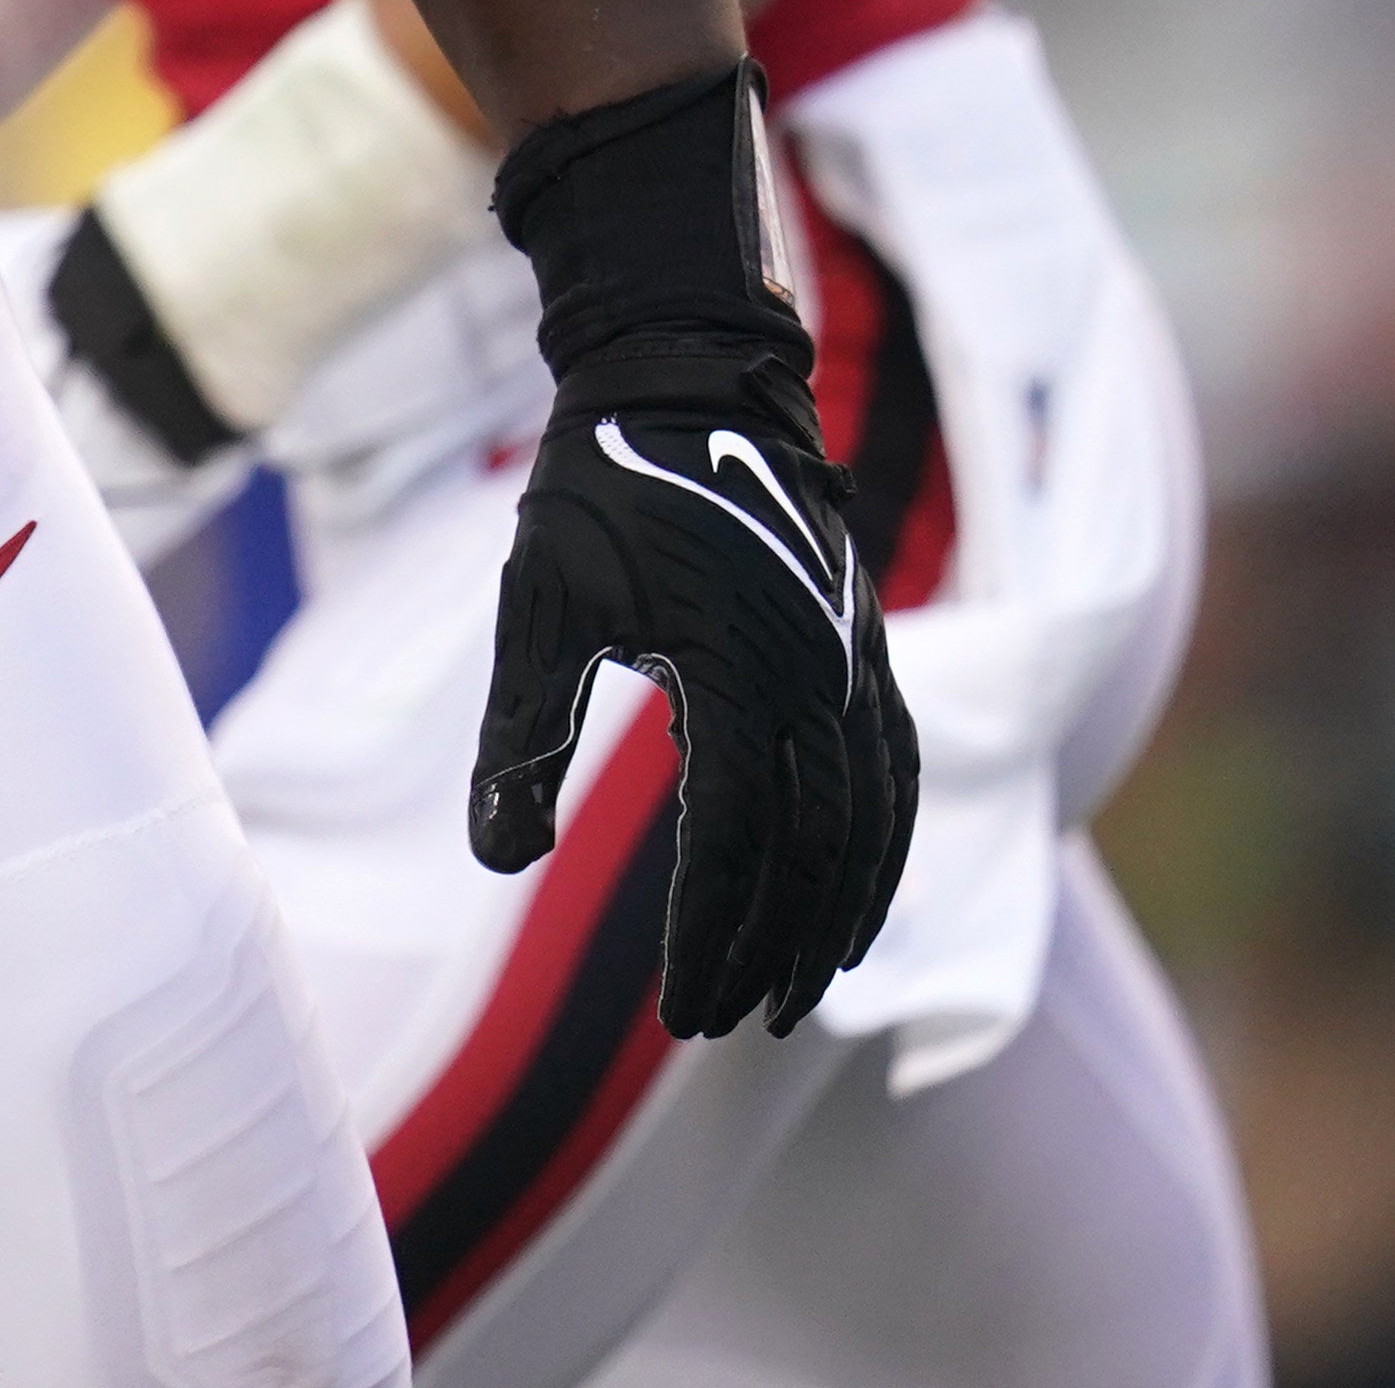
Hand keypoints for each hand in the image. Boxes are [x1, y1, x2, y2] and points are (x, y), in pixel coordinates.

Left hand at [472, 348, 912, 1035]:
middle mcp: (813, 671)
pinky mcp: (865, 646)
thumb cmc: (600, 487)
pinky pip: (895, 771)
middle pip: (811, 849)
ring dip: (839, 915)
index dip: (710, 933)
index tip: (679, 1010)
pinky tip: (855, 899)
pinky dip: (884, 847)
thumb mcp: (539, 607)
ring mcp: (852, 658)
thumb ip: (520, 735)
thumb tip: (499, 858)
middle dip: (772, 947)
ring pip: (870, 821)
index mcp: (730, 665)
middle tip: (728, 1022)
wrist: (687, 372)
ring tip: (798, 990)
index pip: (733, 839)